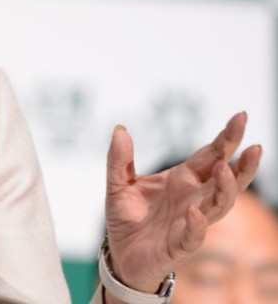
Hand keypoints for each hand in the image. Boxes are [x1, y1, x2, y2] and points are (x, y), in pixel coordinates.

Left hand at [103, 112, 260, 293]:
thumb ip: (118, 159)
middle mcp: (194, 198)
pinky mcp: (181, 245)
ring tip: (225, 169)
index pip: (211, 155)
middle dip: (241, 163)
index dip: (226, 138)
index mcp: (183, 179)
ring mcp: (191, 221)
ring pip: (220, 205)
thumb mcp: (117, 184)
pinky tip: (196, 213)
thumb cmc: (127, 217)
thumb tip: (119, 129)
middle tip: (253, 145)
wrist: (120, 254)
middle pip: (226, 178)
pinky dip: (197, 225)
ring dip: (225, 188)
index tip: (240, 117)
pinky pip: (194, 235)